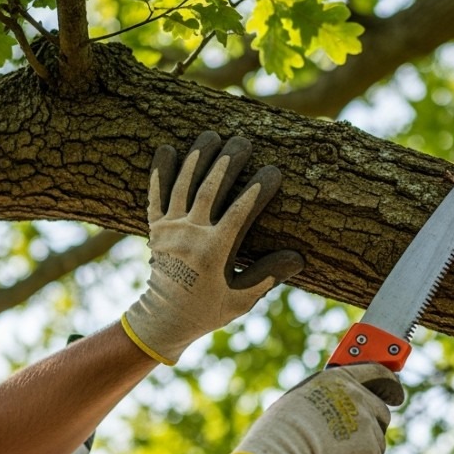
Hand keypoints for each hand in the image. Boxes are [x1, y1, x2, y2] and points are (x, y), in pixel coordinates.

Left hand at [122, 132, 304, 364]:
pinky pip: (156, 194)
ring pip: (183, 184)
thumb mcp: (242, 299)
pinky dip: (160, 171)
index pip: (240, 212)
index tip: (274, 170)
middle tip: (243, 140)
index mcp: (213, 252)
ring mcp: (169, 229)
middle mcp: (189, 235)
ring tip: (212, 134)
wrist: (164, 319)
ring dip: (197, 157)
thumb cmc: (208, 310)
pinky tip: (166, 148)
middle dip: (228, 161)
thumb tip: (298, 257)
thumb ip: (267, 276)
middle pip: (210, 189)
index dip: (258, 189)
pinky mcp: (155, 227)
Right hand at [222, 364, 405, 453]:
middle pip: (381, 414)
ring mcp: (367, 427)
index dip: (389, 385)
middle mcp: (357, 398)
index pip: (376, 373)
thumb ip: (324, 404)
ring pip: (376, 447)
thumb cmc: (276, 437)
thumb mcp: (298, 404)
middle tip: (352, 448)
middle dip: (372, 431)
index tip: (395, 394)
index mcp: (337, 380)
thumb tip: (333, 421)